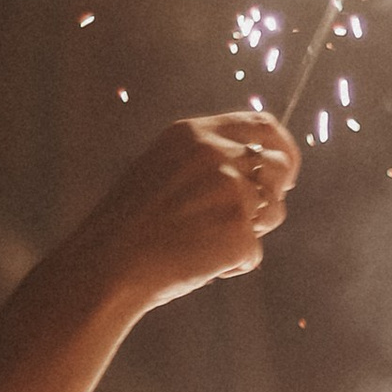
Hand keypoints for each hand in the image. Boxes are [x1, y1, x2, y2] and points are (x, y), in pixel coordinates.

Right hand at [66, 112, 299, 313]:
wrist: (105, 266)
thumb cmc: (130, 226)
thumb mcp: (163, 170)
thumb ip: (208, 160)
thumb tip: (262, 168)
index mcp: (195, 133)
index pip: (262, 125)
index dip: (282, 148)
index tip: (287, 173)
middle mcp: (217, 154)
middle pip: (279, 167)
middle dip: (272, 196)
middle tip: (250, 220)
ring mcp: (231, 191)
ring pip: (274, 212)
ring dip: (252, 233)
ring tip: (205, 244)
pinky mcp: (239, 230)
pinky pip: (254, 252)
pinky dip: (233, 265)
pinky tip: (197, 265)